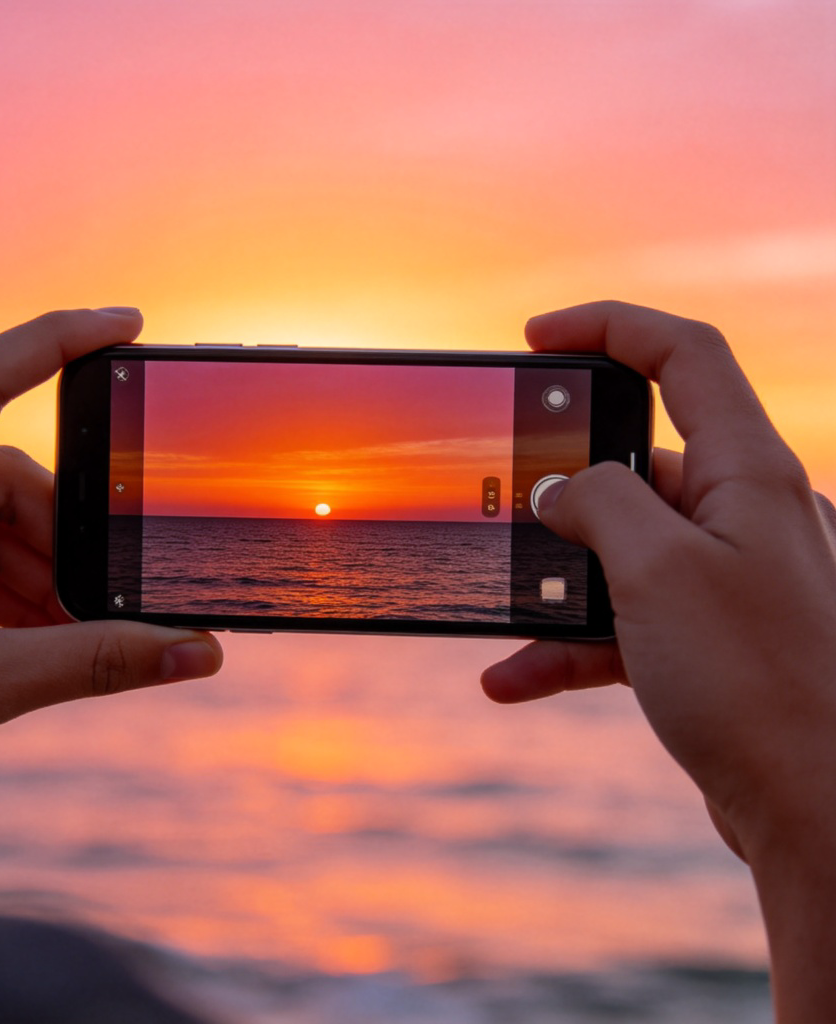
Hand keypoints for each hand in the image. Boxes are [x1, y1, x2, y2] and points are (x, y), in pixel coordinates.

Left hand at [0, 309, 222, 842]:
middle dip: (64, 541)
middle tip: (110, 599)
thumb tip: (194, 653)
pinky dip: (12, 590)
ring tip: (75, 632)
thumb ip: (95, 663)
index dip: (54, 341)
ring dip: (42, 575)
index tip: (124, 325)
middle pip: (1, 479)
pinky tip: (41, 634)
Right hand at [480, 302, 835, 1018]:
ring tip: (499, 612)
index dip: (608, 327)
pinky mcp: (709, 639)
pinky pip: (625, 620)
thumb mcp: (658, 571)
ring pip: (622, 552)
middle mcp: (745, 516)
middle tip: (503, 505)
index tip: (535, 338)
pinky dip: (569, 642)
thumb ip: (599, 502)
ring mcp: (728, 579)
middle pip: (638, 460)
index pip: (685, 356)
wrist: (821, 817)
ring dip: (555, 584)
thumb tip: (558, 485)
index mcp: (752, 474)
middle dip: (562, 488)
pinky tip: (512, 677)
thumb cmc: (759, 686)